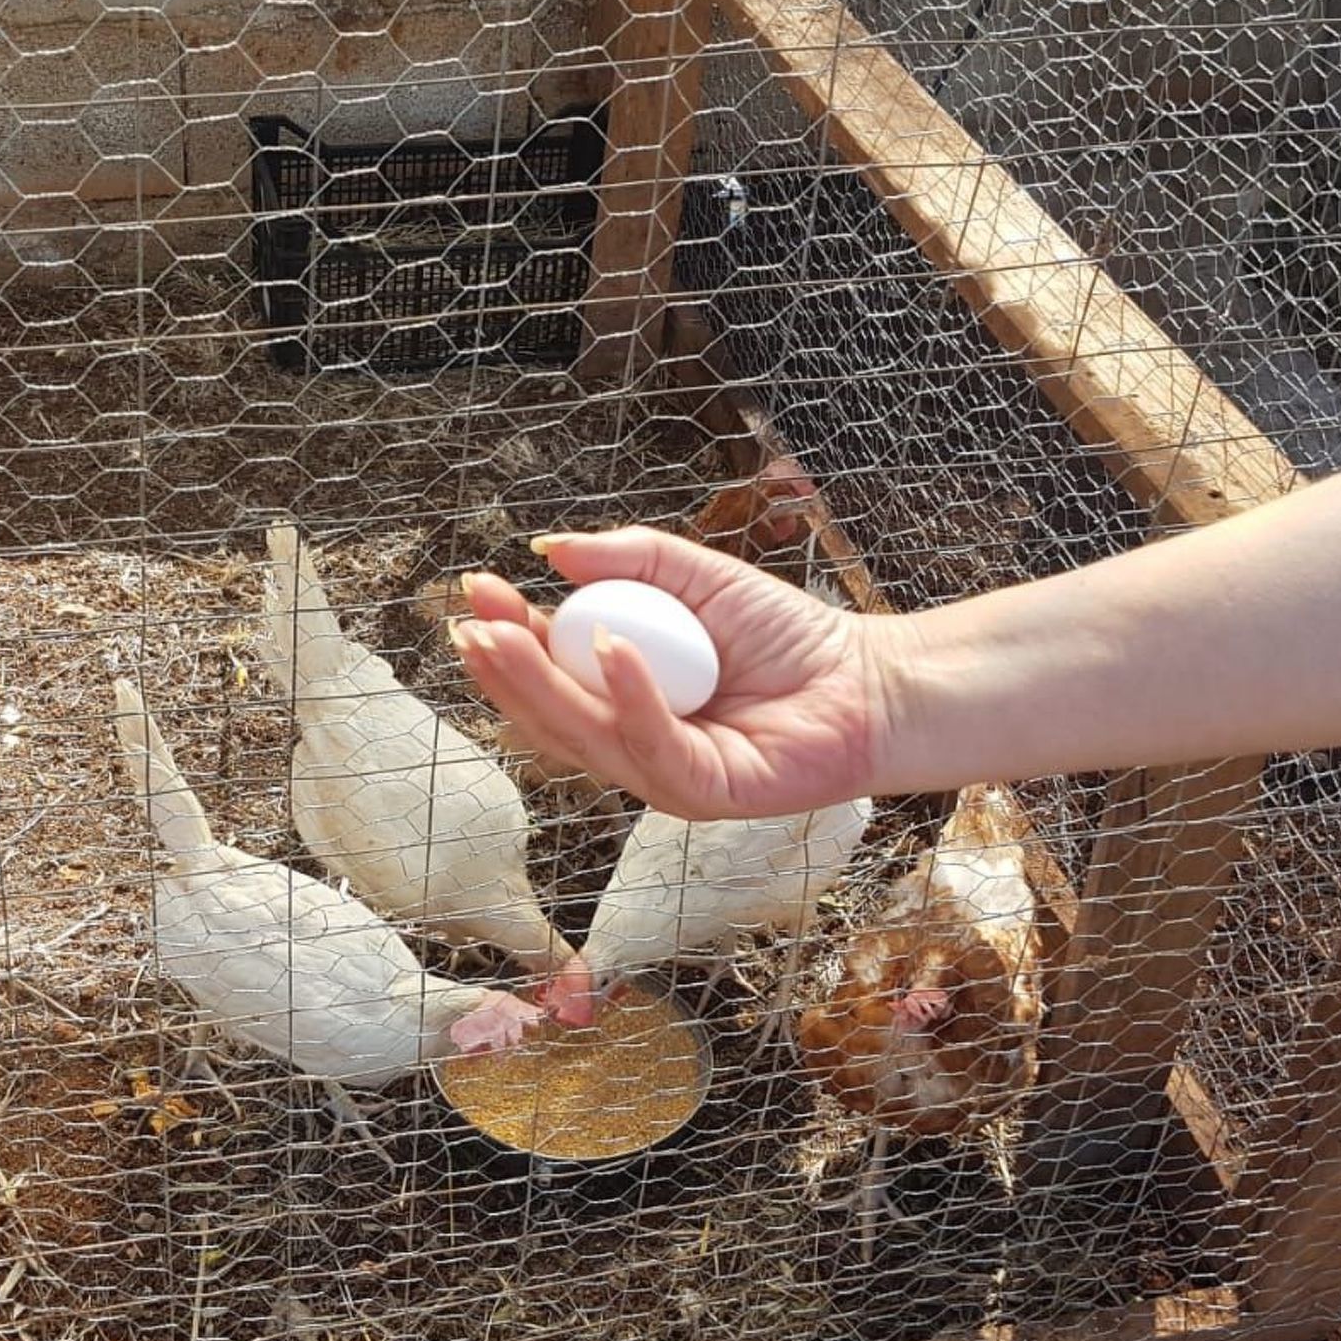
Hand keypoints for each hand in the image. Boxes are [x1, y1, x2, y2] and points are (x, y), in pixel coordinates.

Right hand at [451, 528, 886, 820]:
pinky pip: (653, 745)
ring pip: (586, 736)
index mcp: (622, 701)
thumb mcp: (694, 578)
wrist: (869, 680)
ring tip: (513, 632)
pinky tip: (610, 649)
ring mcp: (663, 775)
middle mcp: (633, 744)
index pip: (548, 676)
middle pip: (550, 715)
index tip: (476, 592)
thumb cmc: (786, 635)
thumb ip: (627, 560)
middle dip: (506, 668)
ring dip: (543, 684)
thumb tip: (548, 548)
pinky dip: (629, 697)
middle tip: (472, 622)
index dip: (508, 639)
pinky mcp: (704, 792)